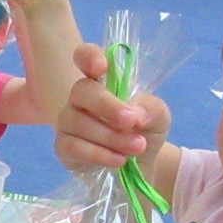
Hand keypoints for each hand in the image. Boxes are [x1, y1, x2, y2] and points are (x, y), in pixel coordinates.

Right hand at [54, 43, 170, 172]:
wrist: (140, 166)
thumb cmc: (144, 131)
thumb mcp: (158, 117)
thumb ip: (151, 108)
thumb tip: (134, 114)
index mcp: (102, 80)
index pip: (85, 57)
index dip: (89, 57)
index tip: (101, 67)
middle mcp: (81, 98)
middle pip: (82, 91)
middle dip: (107, 106)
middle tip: (130, 122)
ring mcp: (68, 122)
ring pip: (80, 123)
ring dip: (111, 137)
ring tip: (137, 147)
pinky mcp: (64, 147)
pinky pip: (75, 147)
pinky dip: (99, 154)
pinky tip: (119, 160)